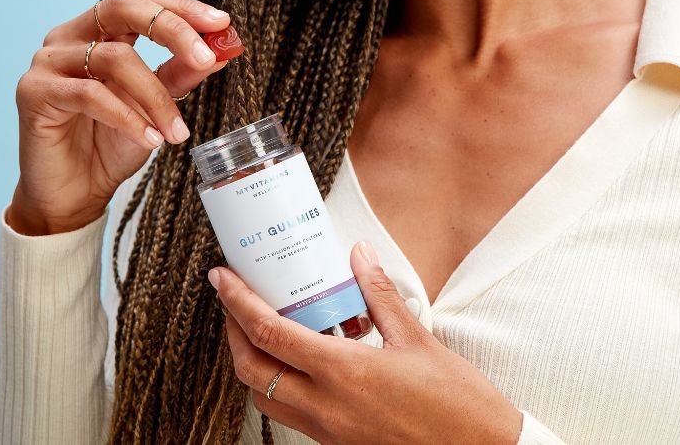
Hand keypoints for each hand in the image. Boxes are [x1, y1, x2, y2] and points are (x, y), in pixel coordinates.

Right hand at [9, 0, 233, 235]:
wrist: (72, 196)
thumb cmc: (108, 147)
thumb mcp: (154, 108)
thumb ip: (179, 75)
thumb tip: (219, 50)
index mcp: (97, 31)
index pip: (141, 0)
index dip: (181, 7)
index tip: (220, 23)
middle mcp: (69, 36)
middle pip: (122, 6)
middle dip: (171, 28)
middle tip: (205, 56)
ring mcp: (48, 61)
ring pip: (114, 57)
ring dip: (155, 96)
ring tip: (177, 131)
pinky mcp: (34, 91)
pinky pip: (90, 94)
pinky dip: (128, 117)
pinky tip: (150, 139)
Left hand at [208, 241, 523, 444]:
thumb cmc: (459, 405)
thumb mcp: (418, 340)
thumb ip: (379, 294)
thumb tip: (359, 254)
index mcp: (344, 373)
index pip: (268, 333)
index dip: (236, 302)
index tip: (221, 277)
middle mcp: (326, 406)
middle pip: (250, 368)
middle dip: (232, 331)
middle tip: (233, 299)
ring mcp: (328, 430)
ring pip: (262, 395)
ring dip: (250, 361)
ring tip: (258, 327)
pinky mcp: (335, 443)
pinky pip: (288, 412)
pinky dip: (276, 384)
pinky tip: (293, 361)